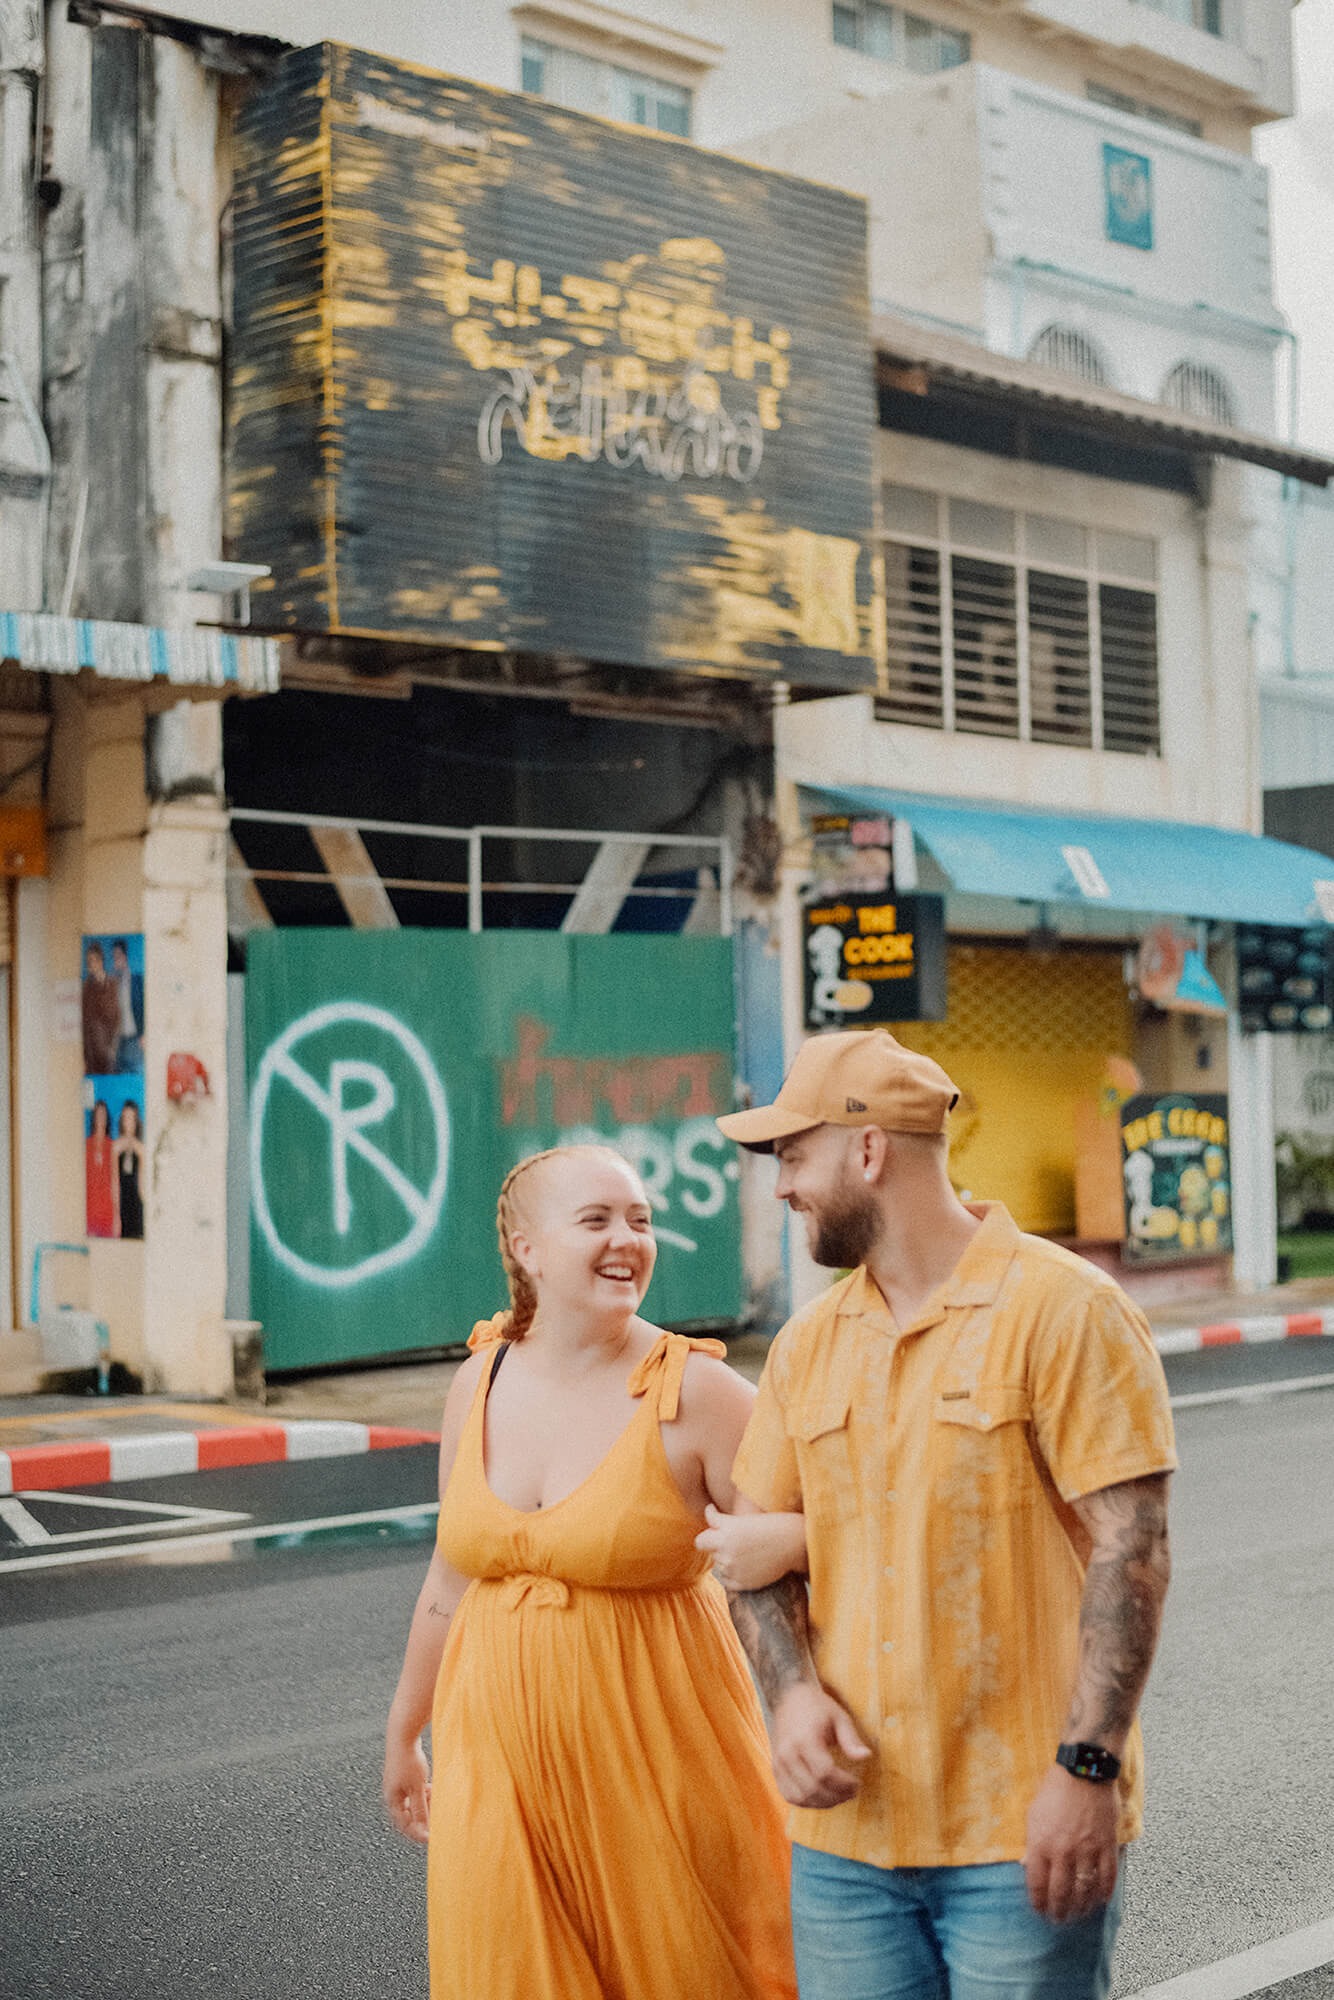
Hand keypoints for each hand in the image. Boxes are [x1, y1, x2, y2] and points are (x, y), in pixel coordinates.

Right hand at [382, 1732, 431, 1845]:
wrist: (403, 1734)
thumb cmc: (408, 1760)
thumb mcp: (418, 1787)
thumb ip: (420, 1809)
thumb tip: (422, 1829)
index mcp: (393, 1800)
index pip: (404, 1825)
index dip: (418, 1833)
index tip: (432, 1837)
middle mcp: (392, 1794)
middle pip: (408, 1815)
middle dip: (423, 1817)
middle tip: (437, 1817)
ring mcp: (396, 1784)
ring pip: (412, 1803)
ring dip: (424, 1803)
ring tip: (434, 1796)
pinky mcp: (402, 1776)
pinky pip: (413, 1791)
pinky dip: (423, 1793)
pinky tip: (431, 1787)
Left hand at [695, 1504, 807, 1592]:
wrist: (794, 1543)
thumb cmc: (772, 1525)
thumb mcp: (745, 1518)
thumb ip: (722, 1522)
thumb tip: (707, 1515)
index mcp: (727, 1530)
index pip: (700, 1541)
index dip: (707, 1537)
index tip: (715, 1532)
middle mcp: (727, 1549)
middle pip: (709, 1552)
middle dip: (717, 1546)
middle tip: (734, 1541)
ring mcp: (734, 1568)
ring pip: (718, 1565)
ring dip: (727, 1559)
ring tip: (747, 1552)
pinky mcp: (742, 1583)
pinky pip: (727, 1580)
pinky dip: (734, 1574)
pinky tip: (748, 1565)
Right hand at [770, 1681, 870, 1808]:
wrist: (788, 1697)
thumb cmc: (817, 1706)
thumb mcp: (839, 1717)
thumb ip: (851, 1739)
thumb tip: (866, 1756)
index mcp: (804, 1739)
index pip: (824, 1773)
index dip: (844, 1784)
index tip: (857, 1783)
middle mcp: (787, 1753)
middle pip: (813, 1788)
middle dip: (836, 1796)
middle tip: (852, 1793)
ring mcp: (778, 1763)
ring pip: (800, 1797)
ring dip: (822, 1803)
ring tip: (839, 1796)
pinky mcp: (775, 1769)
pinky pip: (790, 1796)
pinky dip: (807, 1802)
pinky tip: (822, 1797)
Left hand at [1023, 1765, 1118, 1922]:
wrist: (1083, 1771)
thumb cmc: (1054, 1791)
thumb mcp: (1033, 1815)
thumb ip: (1031, 1843)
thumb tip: (1025, 1866)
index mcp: (1041, 1843)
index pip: (1037, 1884)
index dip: (1038, 1903)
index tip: (1040, 1912)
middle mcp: (1063, 1851)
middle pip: (1061, 1893)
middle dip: (1059, 1911)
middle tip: (1059, 1920)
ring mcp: (1087, 1850)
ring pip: (1084, 1890)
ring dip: (1081, 1908)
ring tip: (1078, 1915)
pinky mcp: (1106, 1845)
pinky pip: (1107, 1877)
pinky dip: (1104, 1893)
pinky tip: (1100, 1900)